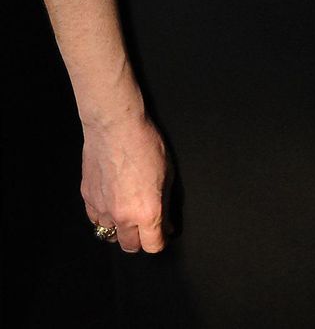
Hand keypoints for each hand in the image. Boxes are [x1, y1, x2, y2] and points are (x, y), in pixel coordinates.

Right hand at [81, 111, 169, 253]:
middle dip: (140, 239)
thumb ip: (165, 204)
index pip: (153, 246)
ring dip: (119, 228)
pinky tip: (110, 201)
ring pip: (109, 235)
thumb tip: (165, 224)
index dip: (160, 240)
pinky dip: (103, 216)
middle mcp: (123, 217)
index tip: (163, 233)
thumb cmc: (145, 144)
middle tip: (145, 224)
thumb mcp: (167, 173)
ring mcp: (102, 210)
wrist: (115, 127)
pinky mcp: (87, 199)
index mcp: (147, 212)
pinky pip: (95, 219)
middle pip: (130, 246)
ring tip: (126, 210)